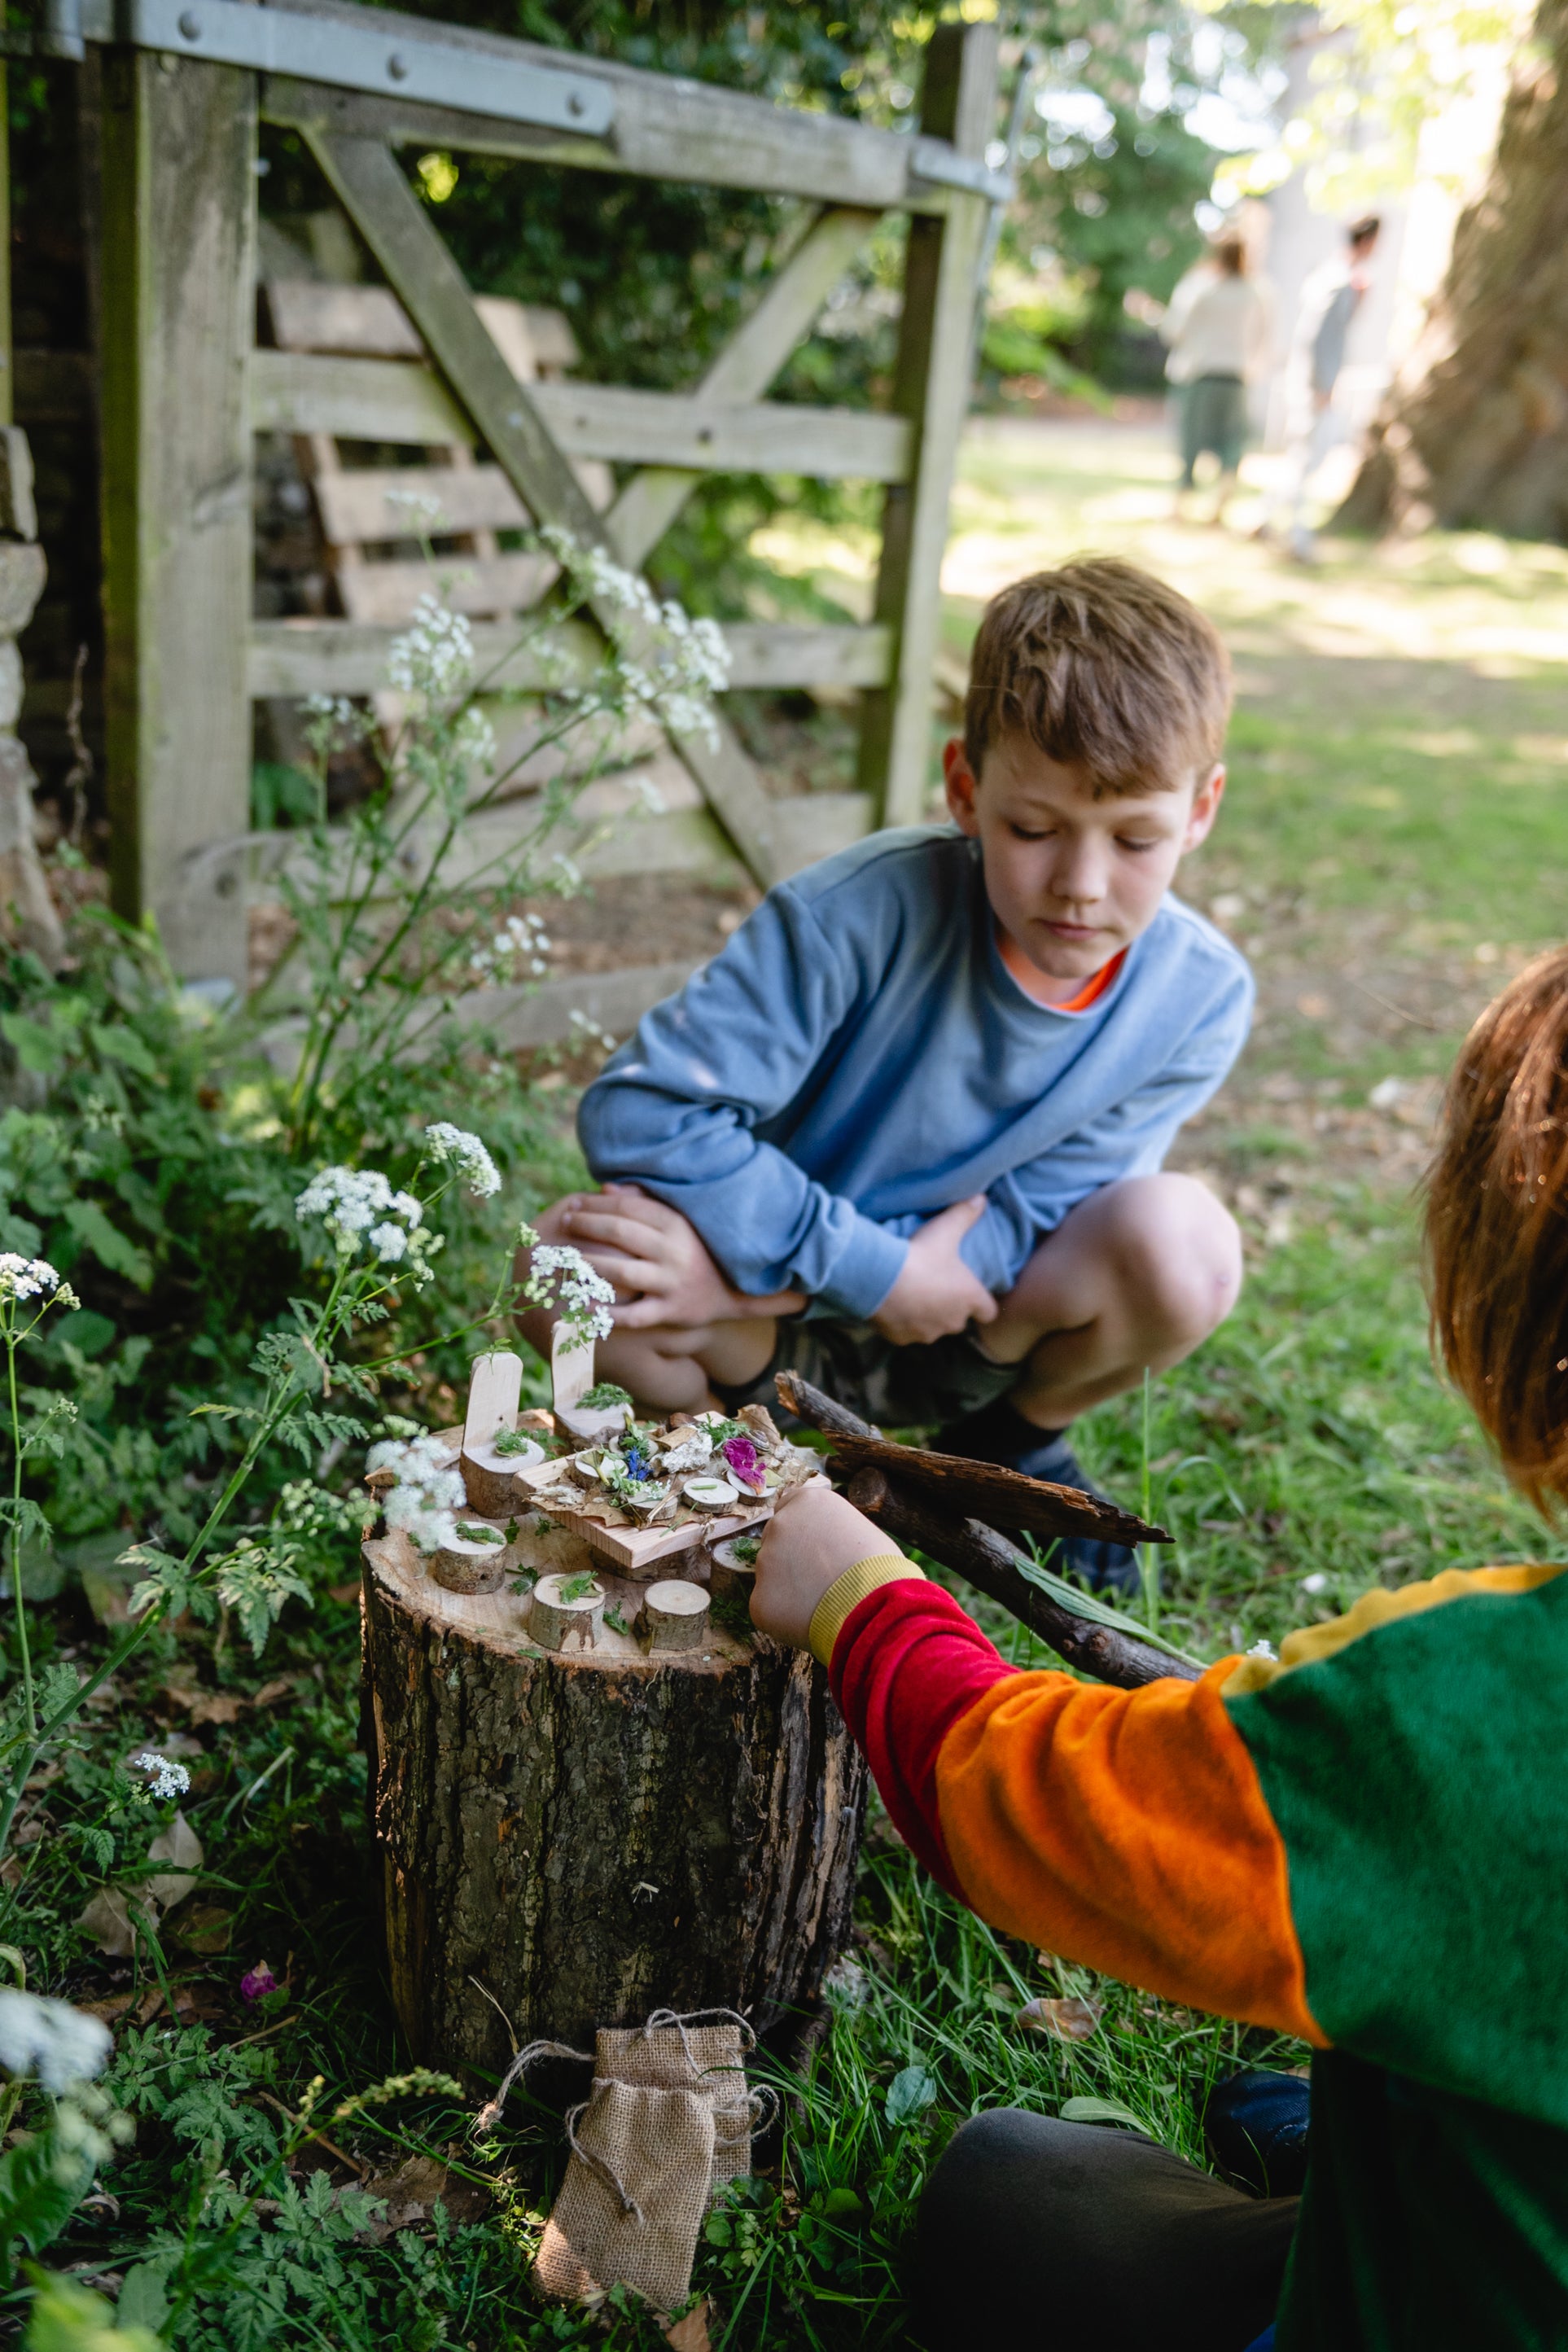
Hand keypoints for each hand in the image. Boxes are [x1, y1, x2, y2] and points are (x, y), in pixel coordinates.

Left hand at [550, 1184, 804, 1329]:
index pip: (628, 1208)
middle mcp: (674, 1251)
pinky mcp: (671, 1312)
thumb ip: (646, 1202)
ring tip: (568, 1259)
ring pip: (622, 1271)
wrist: (736, 1292)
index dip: (597, 1205)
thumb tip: (606, 1189)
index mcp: (676, 1224)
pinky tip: (585, 1305)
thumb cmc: (697, 1250)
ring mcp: (672, 1283)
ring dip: (590, 1264)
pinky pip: (635, 1315)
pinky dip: (609, 1313)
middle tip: (565, 1223)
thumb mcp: (680, 1221)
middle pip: (620, 1233)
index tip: (575, 1204)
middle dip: (587, 1225)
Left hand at [751, 1482, 893, 1649]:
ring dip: (789, 1589)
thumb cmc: (880, 1570)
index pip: (788, 1508)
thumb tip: (826, 1548)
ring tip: (823, 1604)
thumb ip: (831, 1532)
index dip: (801, 1531)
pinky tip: (811, 1622)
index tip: (814, 1549)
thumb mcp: (861, 1531)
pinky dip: (785, 1616)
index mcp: (807, 1502)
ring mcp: (765, 1562)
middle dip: (791, 1558)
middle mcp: (780, 1525)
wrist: (875, 1608)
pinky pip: (769, 1607)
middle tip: (819, 1580)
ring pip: (771, 1576)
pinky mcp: (759, 1600)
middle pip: (776, 1541)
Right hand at [872, 1196, 997, 1346]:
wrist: (879, 1279)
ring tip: (911, 1296)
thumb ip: (965, 1213)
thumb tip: (982, 1197)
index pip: (989, 1311)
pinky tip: (893, 1305)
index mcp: (969, 1298)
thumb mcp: (945, 1230)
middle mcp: (953, 1321)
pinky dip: (902, 1323)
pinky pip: (906, 1333)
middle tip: (936, 1288)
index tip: (971, 1293)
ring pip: (931, 1329)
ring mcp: (927, 1333)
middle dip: (950, 1308)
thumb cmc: (920, 1255)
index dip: (982, 1303)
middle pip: (958, 1321)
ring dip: (926, 1317)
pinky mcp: (902, 1339)